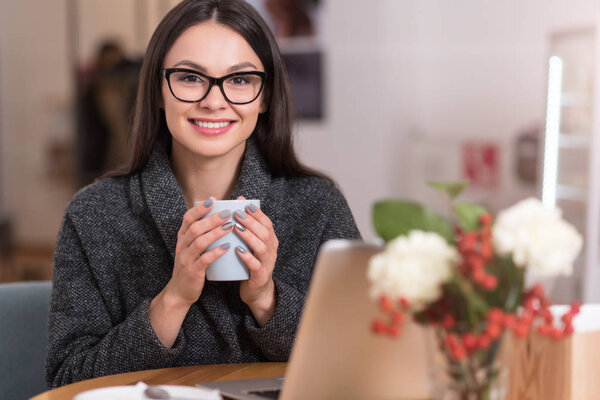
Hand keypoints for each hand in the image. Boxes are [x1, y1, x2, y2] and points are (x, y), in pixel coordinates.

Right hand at [167, 199, 233, 306]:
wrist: (180, 292)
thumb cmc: (190, 266)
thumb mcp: (191, 248)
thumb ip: (199, 233)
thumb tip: (214, 212)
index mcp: (182, 238)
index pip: (187, 219)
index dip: (199, 209)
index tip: (212, 201)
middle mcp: (182, 246)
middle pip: (195, 228)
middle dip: (211, 218)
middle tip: (227, 212)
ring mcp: (186, 259)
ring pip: (199, 242)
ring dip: (215, 232)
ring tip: (230, 226)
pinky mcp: (193, 271)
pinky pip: (204, 260)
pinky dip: (216, 252)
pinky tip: (227, 248)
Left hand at [234, 197, 277, 325]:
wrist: (257, 291)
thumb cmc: (251, 263)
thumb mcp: (251, 243)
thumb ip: (247, 225)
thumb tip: (240, 200)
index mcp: (270, 241)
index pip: (267, 223)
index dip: (257, 214)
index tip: (245, 205)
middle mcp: (272, 250)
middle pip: (265, 233)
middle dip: (251, 222)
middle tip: (237, 214)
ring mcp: (268, 263)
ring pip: (262, 247)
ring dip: (249, 236)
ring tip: (236, 228)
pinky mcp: (261, 276)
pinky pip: (256, 265)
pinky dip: (248, 257)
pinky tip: (238, 251)